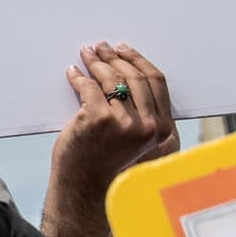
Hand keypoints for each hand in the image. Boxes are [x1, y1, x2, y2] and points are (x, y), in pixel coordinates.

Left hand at [42, 41, 175, 236]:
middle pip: (134, 76)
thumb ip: (139, 113)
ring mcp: (124, 122)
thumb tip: (125, 72)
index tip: (124, 50)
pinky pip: (88, 87)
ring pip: (111, 78)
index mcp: (163, 130)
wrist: (85, 188)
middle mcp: (148, 126)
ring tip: (86, 55)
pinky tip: (72, 73)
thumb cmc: (107, 164)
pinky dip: (78, 77)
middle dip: (115, 57)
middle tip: (101, 48)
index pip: (156, 82)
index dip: (139, 61)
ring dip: (96, 62)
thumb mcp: (135, 140)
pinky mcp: (98, 119)